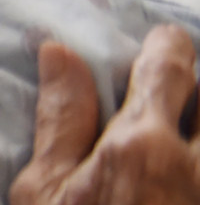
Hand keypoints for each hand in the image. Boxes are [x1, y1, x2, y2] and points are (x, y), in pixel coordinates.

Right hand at [16, 27, 199, 204]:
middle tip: (174, 91)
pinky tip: (182, 172)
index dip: (168, 46)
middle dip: (195, 91)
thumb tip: (60, 56)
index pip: (167, 72)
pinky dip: (197, 161)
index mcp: (140, 147)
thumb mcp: (44, 191)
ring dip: (198, 127)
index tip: (164, 38)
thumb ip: (61, 123)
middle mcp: (192, 167)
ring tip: (179, 129)